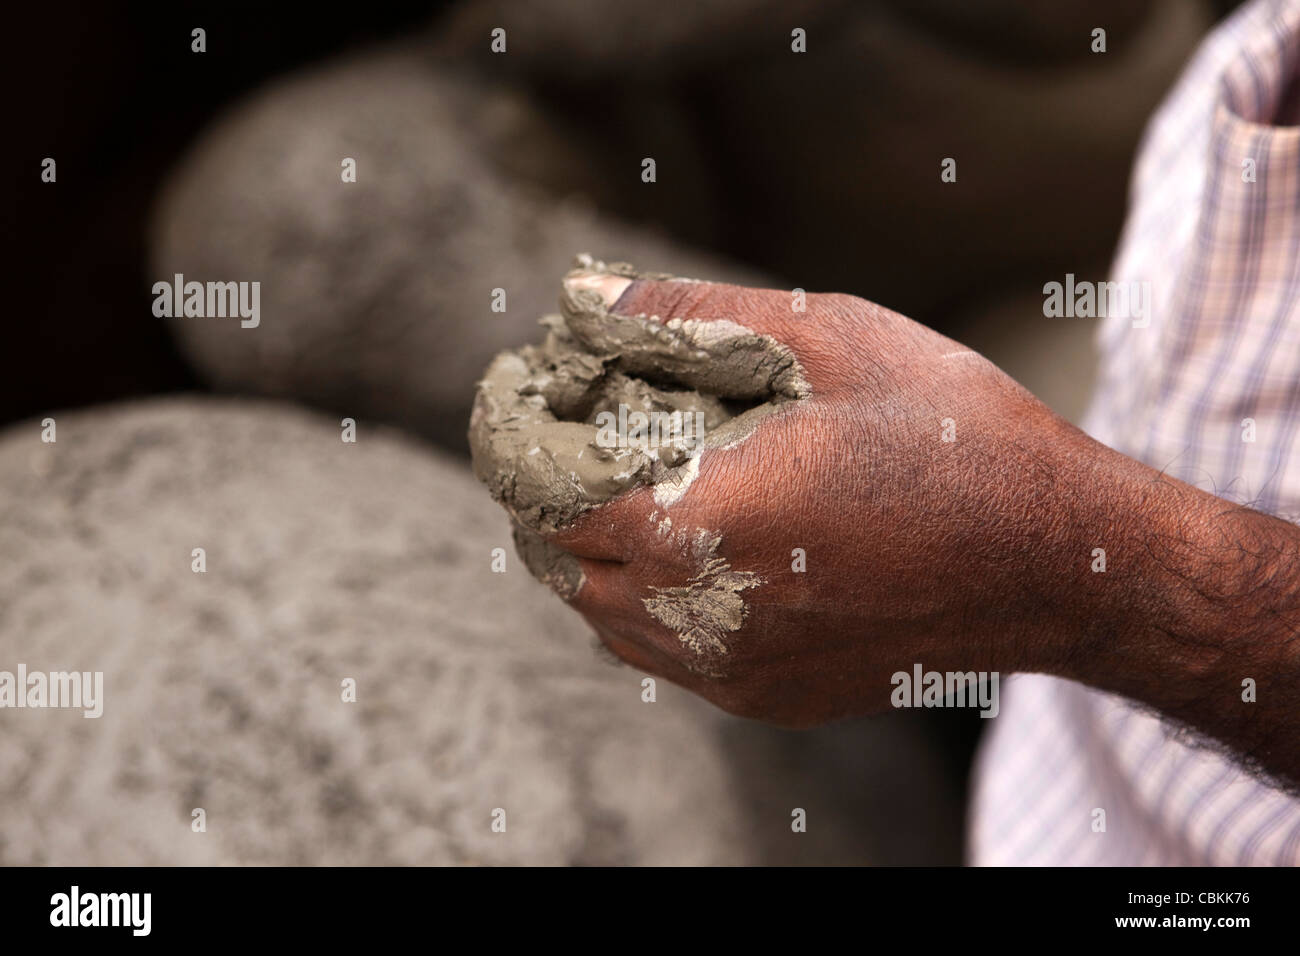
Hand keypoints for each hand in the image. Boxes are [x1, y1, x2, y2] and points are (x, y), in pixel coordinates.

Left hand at [545, 272, 1299, 788]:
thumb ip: (686, 316)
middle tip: (573, 435)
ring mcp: (733, 671)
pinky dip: (646, 604)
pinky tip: (690, 555)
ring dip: (593, 553)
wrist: (1057, 562)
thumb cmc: (952, 438)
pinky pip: (665, 658)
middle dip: (547, 494)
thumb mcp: (826, 339)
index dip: (515, 437)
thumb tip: (585, 296)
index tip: (520, 396)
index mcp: (696, 524)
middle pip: (560, 561)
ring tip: (625, 489)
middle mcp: (698, 616)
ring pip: (604, 620)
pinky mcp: (769, 698)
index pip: (541, 492)